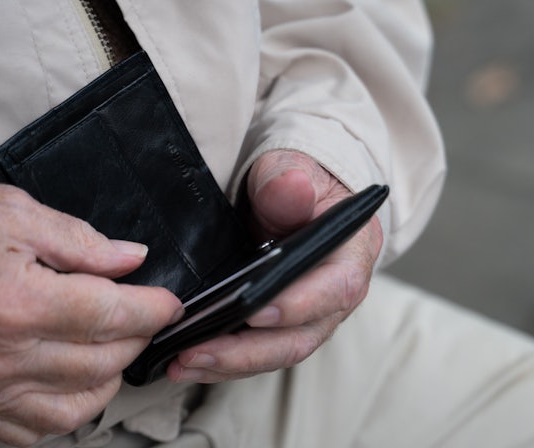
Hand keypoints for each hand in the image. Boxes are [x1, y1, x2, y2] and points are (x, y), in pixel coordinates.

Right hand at [0, 182, 182, 446]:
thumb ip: (82, 241)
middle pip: (102, 360)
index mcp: (18, 302)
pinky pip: (36, 430)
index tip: (168, 303)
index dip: (152, 309)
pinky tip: (75, 381)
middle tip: (142, 315)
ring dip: (110, 376)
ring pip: (78, 405)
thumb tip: (132, 259)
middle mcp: (3, 356)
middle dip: (137, 337)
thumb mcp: (17, 215)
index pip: (110, 314)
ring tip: (113, 346)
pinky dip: (69, 410)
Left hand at [167, 150, 382, 382]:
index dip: (297, 305)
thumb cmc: (299, 181)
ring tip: (181, 363)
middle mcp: (336, 296)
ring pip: (275, 352)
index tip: (253, 311)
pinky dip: (224, 361)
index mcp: (351, 255)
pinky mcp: (283, 326)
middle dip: (247, 352)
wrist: (295, 194)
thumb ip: (289, 181)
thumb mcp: (293, 169)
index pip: (335, 288)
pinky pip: (258, 352)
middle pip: (299, 337)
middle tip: (198, 351)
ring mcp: (310, 316)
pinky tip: (188, 361)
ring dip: (228, 363)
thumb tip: (292, 187)